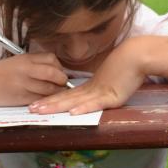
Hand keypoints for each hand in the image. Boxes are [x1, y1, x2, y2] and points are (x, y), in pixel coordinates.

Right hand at [0, 52, 69, 104]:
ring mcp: (23, 85)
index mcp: (26, 59)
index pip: (52, 59)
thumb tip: (56, 70)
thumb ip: (35, 64)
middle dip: (62, 80)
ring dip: (57, 92)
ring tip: (56, 93)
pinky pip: (40, 100)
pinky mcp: (20, 98)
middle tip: (63, 84)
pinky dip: (46, 101)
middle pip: (54, 74)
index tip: (59, 72)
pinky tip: (46, 100)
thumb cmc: (0, 73)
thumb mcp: (17, 61)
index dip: (60, 67)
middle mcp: (26, 70)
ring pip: (49, 89)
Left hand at [29, 39, 148, 114]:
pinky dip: (84, 108)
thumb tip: (96, 91)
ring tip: (41, 110)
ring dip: (57, 106)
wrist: (137, 55)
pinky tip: (72, 112)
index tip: (38, 104)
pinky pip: (96, 103)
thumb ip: (102, 86)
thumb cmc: (126, 65)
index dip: (52, 100)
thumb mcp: (110, 78)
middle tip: (30, 109)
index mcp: (91, 87)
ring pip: (75, 101)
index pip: (67, 95)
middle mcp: (92, 90)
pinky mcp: (112, 96)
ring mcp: (101, 92)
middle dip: (47, 104)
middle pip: (66, 98)